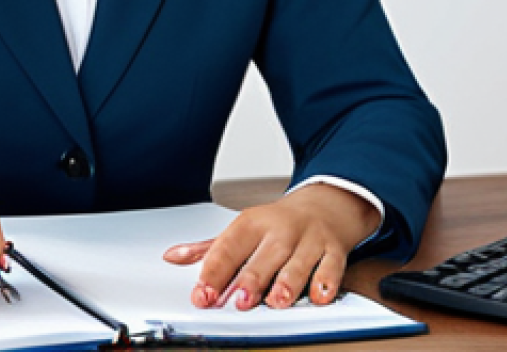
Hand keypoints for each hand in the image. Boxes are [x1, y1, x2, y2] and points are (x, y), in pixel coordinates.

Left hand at [163, 185, 379, 310]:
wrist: (324, 205)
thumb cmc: (278, 225)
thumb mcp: (243, 230)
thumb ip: (210, 248)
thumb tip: (173, 256)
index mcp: (253, 223)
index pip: (229, 246)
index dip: (214, 271)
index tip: (202, 294)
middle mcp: (281, 230)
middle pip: (265, 254)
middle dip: (252, 278)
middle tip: (240, 300)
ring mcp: (309, 240)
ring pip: (298, 262)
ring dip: (288, 282)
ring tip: (277, 301)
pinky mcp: (334, 250)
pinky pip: (332, 266)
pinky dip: (326, 281)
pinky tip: (318, 295)